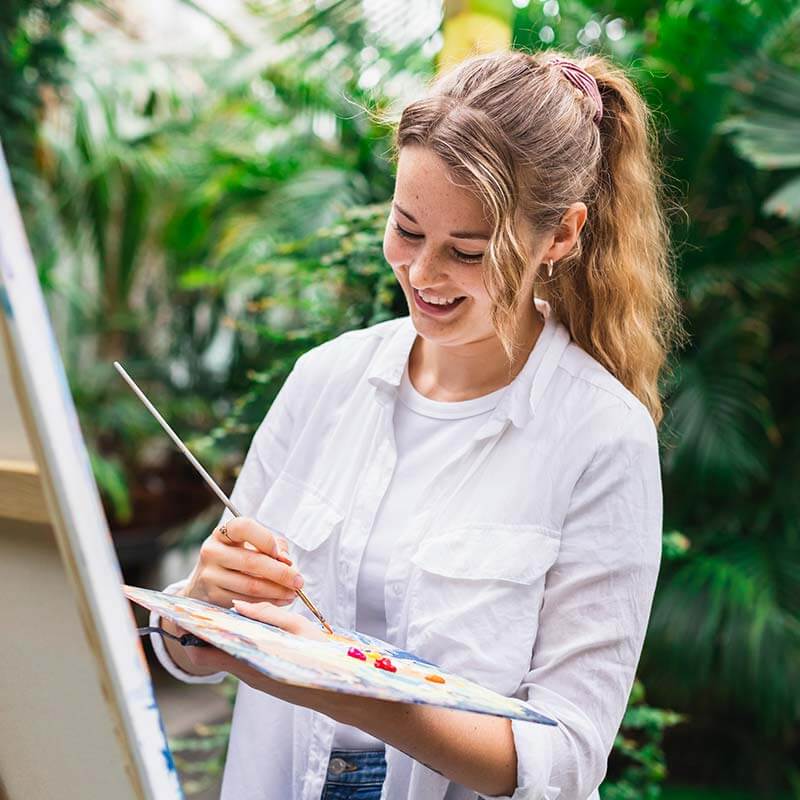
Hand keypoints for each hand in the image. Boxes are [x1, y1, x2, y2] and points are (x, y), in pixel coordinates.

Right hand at [160, 518, 304, 675]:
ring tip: (293, 593)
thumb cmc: (237, 558)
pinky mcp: (212, 597)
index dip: (266, 540)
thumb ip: (274, 547)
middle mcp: (212, 551)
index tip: (281, 555)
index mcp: (223, 533)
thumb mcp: (252, 545)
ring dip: (277, 591)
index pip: (244, 527)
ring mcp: (209, 575)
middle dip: (281, 574)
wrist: (205, 582)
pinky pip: (245, 601)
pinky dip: (266, 602)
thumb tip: (287, 562)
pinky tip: (280, 600)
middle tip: (299, 581)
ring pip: (250, 585)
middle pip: (252, 562)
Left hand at [178, 600, 331, 683]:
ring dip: (218, 637)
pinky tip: (244, 626)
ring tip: (221, 612)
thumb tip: (238, 605)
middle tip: (200, 609)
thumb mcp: (297, 628)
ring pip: (224, 656)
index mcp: (250, 662)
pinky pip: (239, 659)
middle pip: (209, 655)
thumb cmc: (321, 657)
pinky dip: (235, 643)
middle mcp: (247, 674)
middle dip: (201, 633)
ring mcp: (254, 678)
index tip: (183, 615)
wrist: (340, 691)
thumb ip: (266, 614)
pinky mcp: (262, 678)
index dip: (190, 635)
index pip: (203, 654)